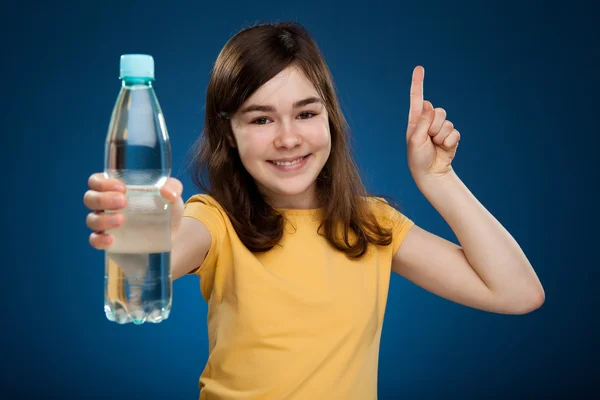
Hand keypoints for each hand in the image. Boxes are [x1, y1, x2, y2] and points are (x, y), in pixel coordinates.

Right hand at [83, 173, 183, 249]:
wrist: (172, 238)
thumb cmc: (167, 210)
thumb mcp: (173, 195)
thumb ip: (173, 187)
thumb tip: (166, 193)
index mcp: (116, 189)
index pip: (96, 181)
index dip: (102, 183)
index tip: (122, 188)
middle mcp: (106, 205)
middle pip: (90, 198)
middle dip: (103, 199)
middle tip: (123, 201)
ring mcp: (106, 224)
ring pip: (91, 219)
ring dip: (103, 219)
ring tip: (121, 220)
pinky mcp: (109, 242)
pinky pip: (95, 240)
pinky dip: (100, 240)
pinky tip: (111, 239)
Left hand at [406, 66, 460, 182]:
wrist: (430, 173)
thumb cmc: (417, 158)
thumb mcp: (415, 140)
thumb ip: (422, 122)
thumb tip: (428, 104)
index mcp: (415, 120)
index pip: (417, 98)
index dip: (418, 83)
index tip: (419, 68)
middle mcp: (428, 121)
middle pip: (438, 111)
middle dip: (434, 126)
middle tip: (428, 139)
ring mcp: (440, 129)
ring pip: (446, 122)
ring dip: (440, 136)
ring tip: (434, 145)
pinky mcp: (451, 136)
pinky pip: (454, 133)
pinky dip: (449, 142)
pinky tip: (443, 149)